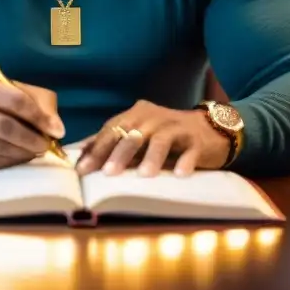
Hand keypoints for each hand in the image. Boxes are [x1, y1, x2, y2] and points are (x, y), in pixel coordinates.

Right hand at [0, 73, 64, 174]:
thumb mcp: (3, 96)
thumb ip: (34, 101)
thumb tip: (56, 125)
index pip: (15, 99)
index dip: (40, 116)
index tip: (57, 130)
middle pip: (9, 125)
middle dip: (35, 137)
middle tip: (47, 145)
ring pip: (4, 147)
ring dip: (26, 151)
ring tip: (34, 150)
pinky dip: (13, 161)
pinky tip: (16, 157)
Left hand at [75, 100, 229, 177]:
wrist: (209, 129)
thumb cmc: (166, 136)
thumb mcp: (138, 135)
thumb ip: (112, 142)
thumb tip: (80, 155)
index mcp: (136, 114)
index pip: (112, 129)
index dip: (97, 149)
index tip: (83, 170)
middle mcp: (154, 117)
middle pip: (133, 133)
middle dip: (119, 153)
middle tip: (108, 173)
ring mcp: (176, 127)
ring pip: (160, 139)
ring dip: (151, 157)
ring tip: (143, 175)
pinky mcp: (197, 140)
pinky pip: (189, 150)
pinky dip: (185, 161)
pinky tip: (180, 174)